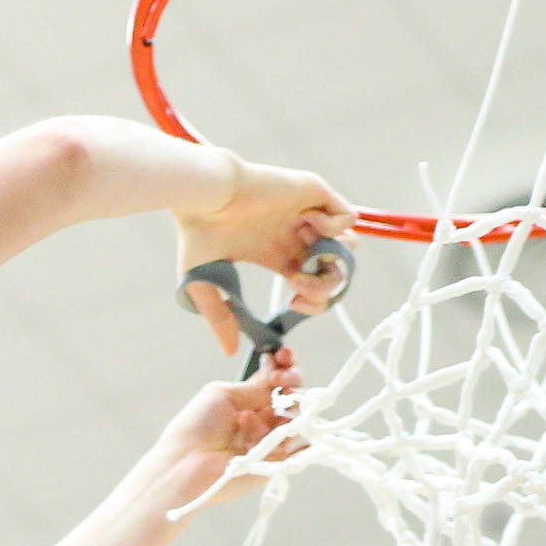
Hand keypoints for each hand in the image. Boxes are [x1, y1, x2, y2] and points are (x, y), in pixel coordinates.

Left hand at [144, 347, 303, 508]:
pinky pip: (300, 449)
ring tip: (289, 397)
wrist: (184, 466)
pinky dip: (308, 435)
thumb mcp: (222, 394)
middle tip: (282, 379)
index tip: (283, 355)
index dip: (283, 365)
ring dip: (299, 403)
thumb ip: (255, 387)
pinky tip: (307, 419)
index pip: (273, 380)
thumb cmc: (195, 429)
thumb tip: (280, 381)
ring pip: (297, 417)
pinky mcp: (274, 462)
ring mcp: (269, 441)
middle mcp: (259, 421)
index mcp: (245, 403)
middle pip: (290, 395)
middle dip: (292, 379)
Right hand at [177, 158, 354, 355]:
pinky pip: (348, 216)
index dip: (312, 302)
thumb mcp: (204, 285)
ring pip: (348, 244)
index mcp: (276, 255)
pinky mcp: (314, 193)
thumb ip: (219, 319)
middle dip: (324, 285)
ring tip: (305, 252)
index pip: (313, 285)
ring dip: (332, 256)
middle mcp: (295, 236)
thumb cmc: (196, 235)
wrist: (202, 196)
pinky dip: (335, 227)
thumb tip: (230, 352)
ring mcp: (307, 214)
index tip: (292, 303)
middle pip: (334, 270)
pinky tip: (307, 225)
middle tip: (298, 282)